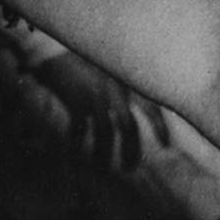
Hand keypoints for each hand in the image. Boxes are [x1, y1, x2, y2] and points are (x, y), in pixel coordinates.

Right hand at [33, 50, 168, 171]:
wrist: (54, 50)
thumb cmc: (85, 60)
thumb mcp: (109, 67)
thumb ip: (126, 83)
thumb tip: (138, 112)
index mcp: (127, 80)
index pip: (151, 106)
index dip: (160, 127)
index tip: (165, 145)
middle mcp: (114, 89)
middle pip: (128, 126)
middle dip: (130, 150)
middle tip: (129, 167)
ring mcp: (94, 96)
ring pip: (104, 132)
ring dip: (103, 154)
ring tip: (103, 169)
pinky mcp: (75, 101)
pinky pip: (79, 129)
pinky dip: (77, 142)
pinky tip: (75, 150)